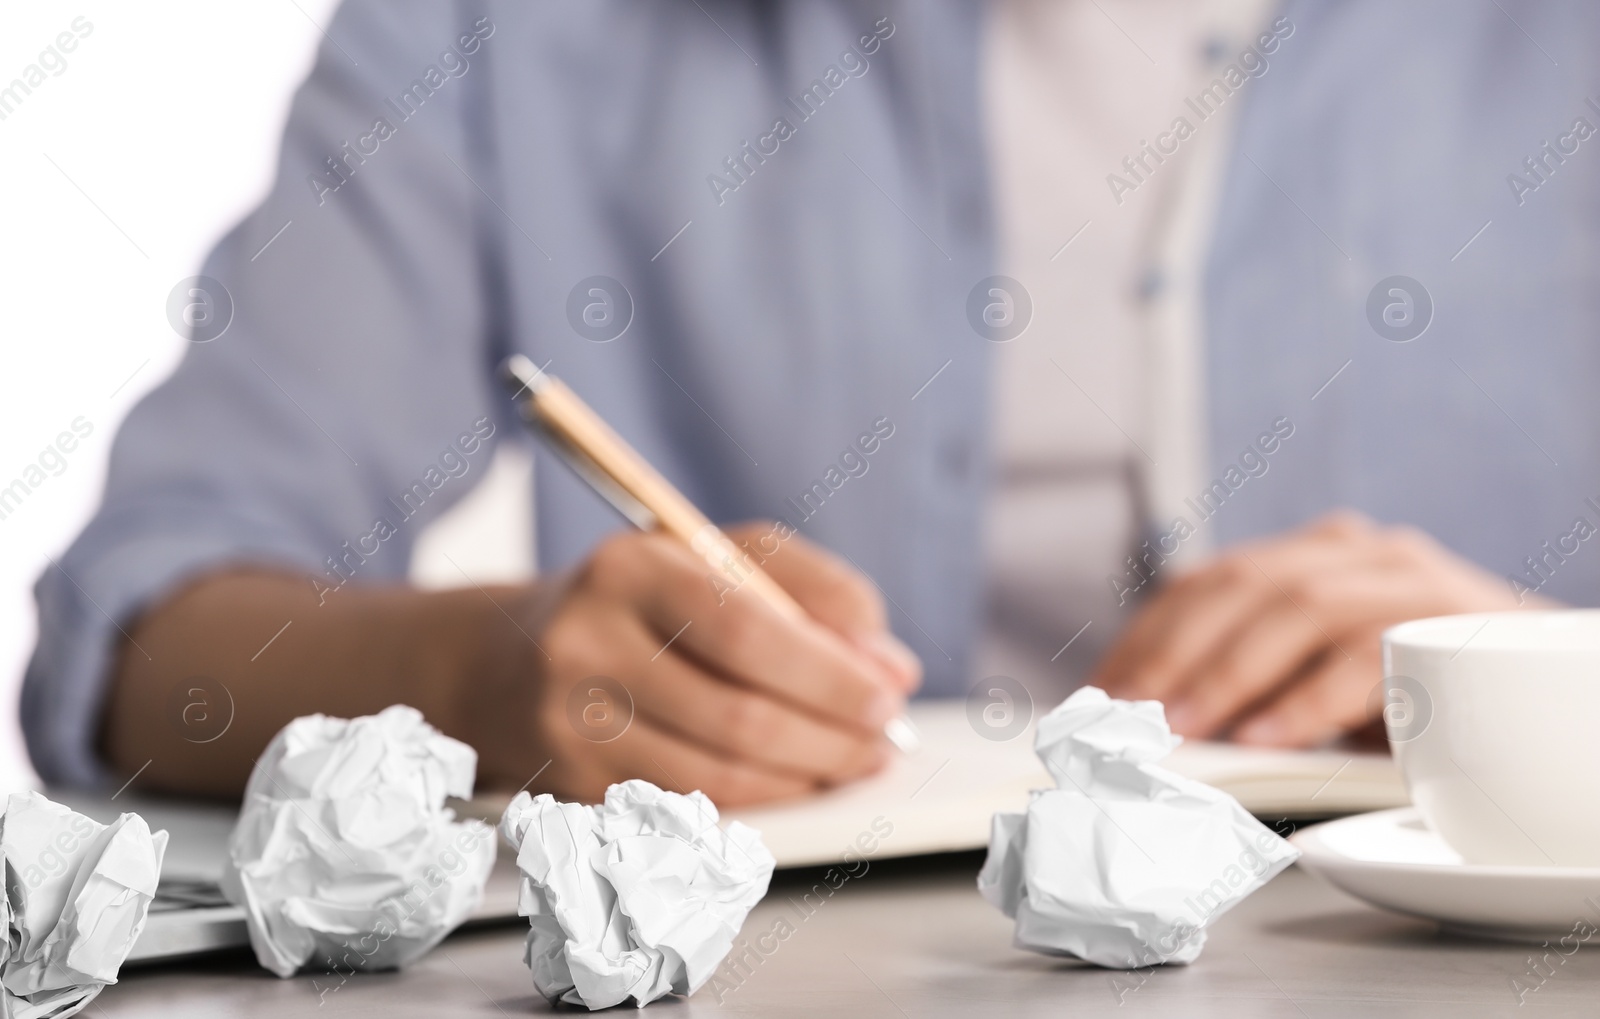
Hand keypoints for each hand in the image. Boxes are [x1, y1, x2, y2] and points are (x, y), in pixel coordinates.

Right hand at [489, 523, 920, 806]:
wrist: (510, 660)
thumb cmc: (646, 601)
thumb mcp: (723, 559)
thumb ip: (816, 594)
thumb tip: (889, 666)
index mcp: (629, 570)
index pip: (744, 628)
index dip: (828, 673)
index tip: (888, 694)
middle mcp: (587, 646)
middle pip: (736, 716)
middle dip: (832, 738)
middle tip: (882, 739)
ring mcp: (572, 726)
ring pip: (720, 778)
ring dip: (807, 778)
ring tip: (852, 760)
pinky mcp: (575, 789)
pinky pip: (693, 809)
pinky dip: (762, 801)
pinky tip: (795, 779)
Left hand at [1094, 511, 1538, 746]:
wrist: (1535, 682)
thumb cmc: (1409, 689)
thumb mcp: (1315, 677)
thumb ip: (1249, 681)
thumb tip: (1152, 723)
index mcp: (1305, 556)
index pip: (1203, 583)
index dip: (1146, 638)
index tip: (1099, 697)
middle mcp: (1350, 551)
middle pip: (1239, 586)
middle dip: (1173, 655)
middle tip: (1126, 717)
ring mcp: (1402, 579)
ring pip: (1297, 607)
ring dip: (1229, 675)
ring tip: (1184, 729)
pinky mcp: (1445, 623)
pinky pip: (1365, 656)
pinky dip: (1307, 701)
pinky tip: (1266, 738)